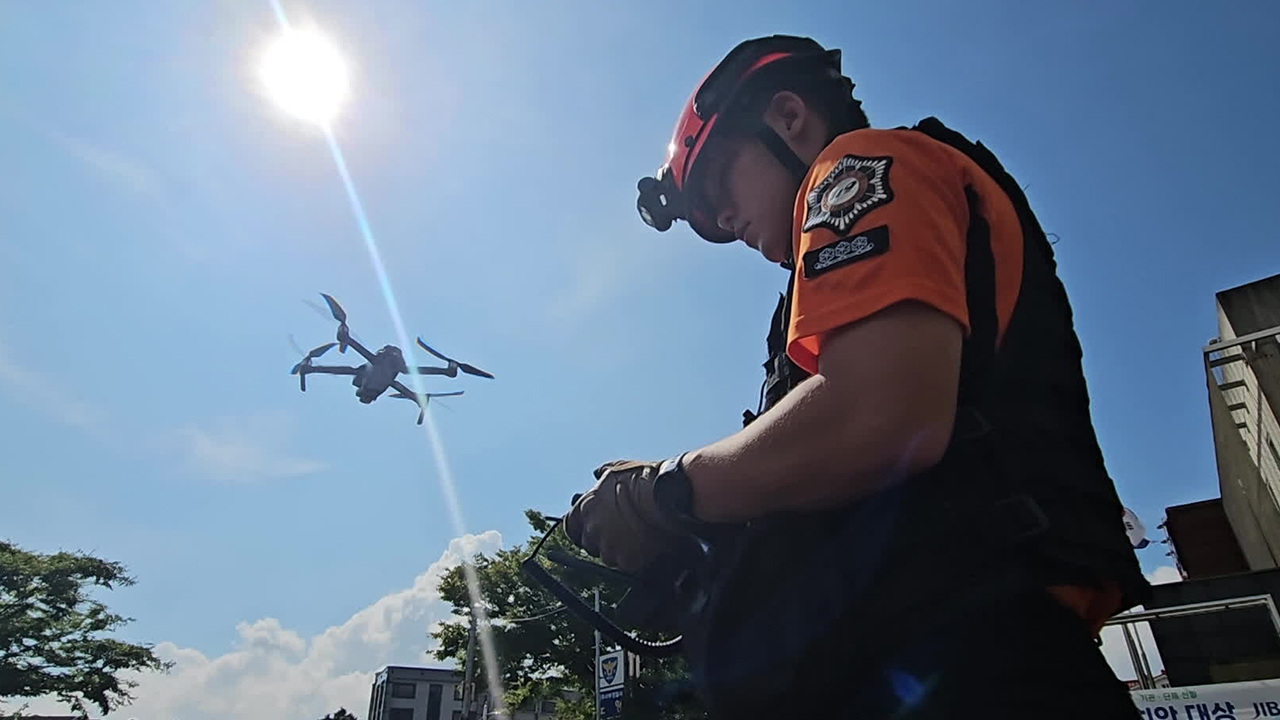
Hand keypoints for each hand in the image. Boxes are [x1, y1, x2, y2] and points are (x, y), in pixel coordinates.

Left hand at [562, 459, 689, 574]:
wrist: (670, 496)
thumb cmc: (646, 479)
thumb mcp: (618, 469)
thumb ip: (602, 474)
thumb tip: (597, 474)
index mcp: (587, 507)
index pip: (570, 527)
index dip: (580, 527)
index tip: (589, 526)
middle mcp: (594, 529)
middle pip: (588, 544)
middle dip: (600, 539)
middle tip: (619, 530)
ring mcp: (610, 548)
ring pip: (607, 556)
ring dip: (617, 549)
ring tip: (636, 536)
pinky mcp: (627, 562)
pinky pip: (626, 564)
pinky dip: (634, 558)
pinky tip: (645, 544)